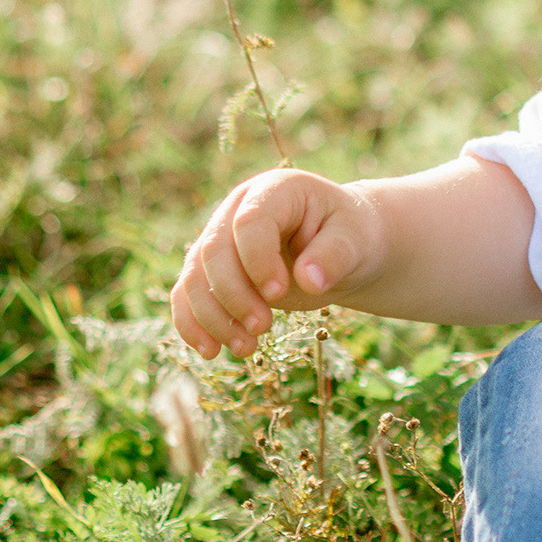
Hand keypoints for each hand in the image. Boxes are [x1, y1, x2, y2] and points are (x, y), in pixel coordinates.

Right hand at [170, 170, 383, 360]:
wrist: (342, 249)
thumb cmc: (351, 237)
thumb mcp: (354, 241)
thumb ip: (334, 256)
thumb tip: (308, 281)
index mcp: (275, 190)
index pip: (250, 222)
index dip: (257, 260)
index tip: (278, 293)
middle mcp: (238, 209)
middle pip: (214, 252)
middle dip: (234, 295)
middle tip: (263, 328)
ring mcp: (220, 239)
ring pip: (195, 277)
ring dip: (213, 317)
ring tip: (246, 348)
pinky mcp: (212, 271)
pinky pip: (187, 295)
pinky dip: (193, 325)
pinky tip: (212, 351)